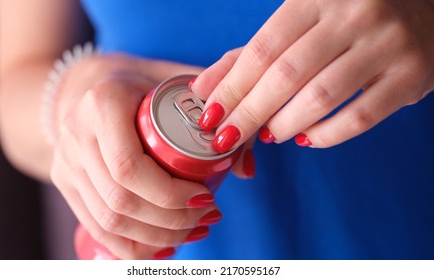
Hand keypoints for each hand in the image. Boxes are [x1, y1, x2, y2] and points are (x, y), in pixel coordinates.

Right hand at [50, 54, 221, 258]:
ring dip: (156, 237)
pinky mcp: (65, 183)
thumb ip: (217, 109)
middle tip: (207, 217)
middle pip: (120, 200)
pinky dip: (131, 247)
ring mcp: (66, 162)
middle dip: (171, 221)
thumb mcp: (176, 79)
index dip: (170, 194)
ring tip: (194, 231)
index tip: (206, 197)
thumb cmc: (139, 81)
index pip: (129, 166)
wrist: (84, 84)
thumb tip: (245, 169)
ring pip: (108, 220)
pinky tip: (164, 247)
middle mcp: (76, 135)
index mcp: (102, 103)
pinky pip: (95, 227)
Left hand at [191, 0, 433, 150]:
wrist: (419, 12)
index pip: (263, 49)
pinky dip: (326, 135)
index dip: (232, 87)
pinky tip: (307, 138)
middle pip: (286, 75)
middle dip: (248, 114)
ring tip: (269, 135)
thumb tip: (204, 88)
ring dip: (284, 125)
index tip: (210, 117)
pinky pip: (360, 118)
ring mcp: (388, 43)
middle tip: (227, 138)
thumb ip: (249, 55)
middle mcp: (355, 14)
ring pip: (321, 98)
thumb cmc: (344, 22)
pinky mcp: (412, 76)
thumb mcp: (296, 26)